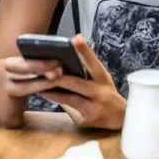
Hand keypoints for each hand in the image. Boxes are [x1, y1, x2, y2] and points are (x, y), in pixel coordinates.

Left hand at [0, 35, 125, 129]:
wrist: (121, 119)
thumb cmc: (105, 93)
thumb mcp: (101, 78)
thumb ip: (87, 68)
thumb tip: (64, 57)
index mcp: (102, 78)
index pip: (94, 62)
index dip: (85, 50)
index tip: (75, 39)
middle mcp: (99, 92)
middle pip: (76, 82)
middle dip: (59, 76)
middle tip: (44, 69)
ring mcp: (93, 107)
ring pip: (69, 97)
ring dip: (52, 90)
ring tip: (38, 83)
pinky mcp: (86, 119)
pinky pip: (68, 108)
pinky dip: (56, 100)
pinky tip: (45, 94)